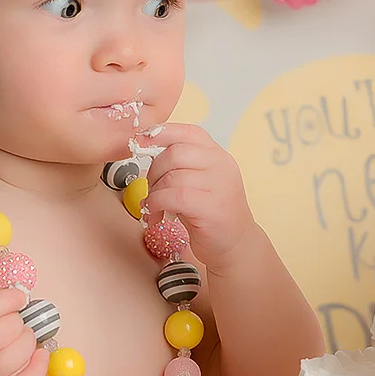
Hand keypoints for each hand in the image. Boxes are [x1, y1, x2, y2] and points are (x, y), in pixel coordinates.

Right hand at [0, 288, 48, 375]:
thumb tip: (18, 299)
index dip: (7, 299)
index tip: (19, 297)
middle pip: (4, 331)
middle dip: (19, 321)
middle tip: (16, 322)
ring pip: (16, 355)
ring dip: (28, 341)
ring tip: (23, 338)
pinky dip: (38, 369)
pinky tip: (40, 356)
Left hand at [142, 123, 257, 266]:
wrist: (236, 243)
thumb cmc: (209, 211)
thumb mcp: (197, 180)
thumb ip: (179, 163)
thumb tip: (145, 148)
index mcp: (216, 153)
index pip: (187, 132)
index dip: (159, 134)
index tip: (138, 142)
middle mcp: (221, 164)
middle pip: (175, 152)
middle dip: (153, 170)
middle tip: (149, 188)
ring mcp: (219, 185)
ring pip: (172, 177)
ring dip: (153, 193)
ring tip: (153, 206)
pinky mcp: (212, 207)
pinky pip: (175, 197)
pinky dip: (157, 204)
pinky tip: (156, 215)